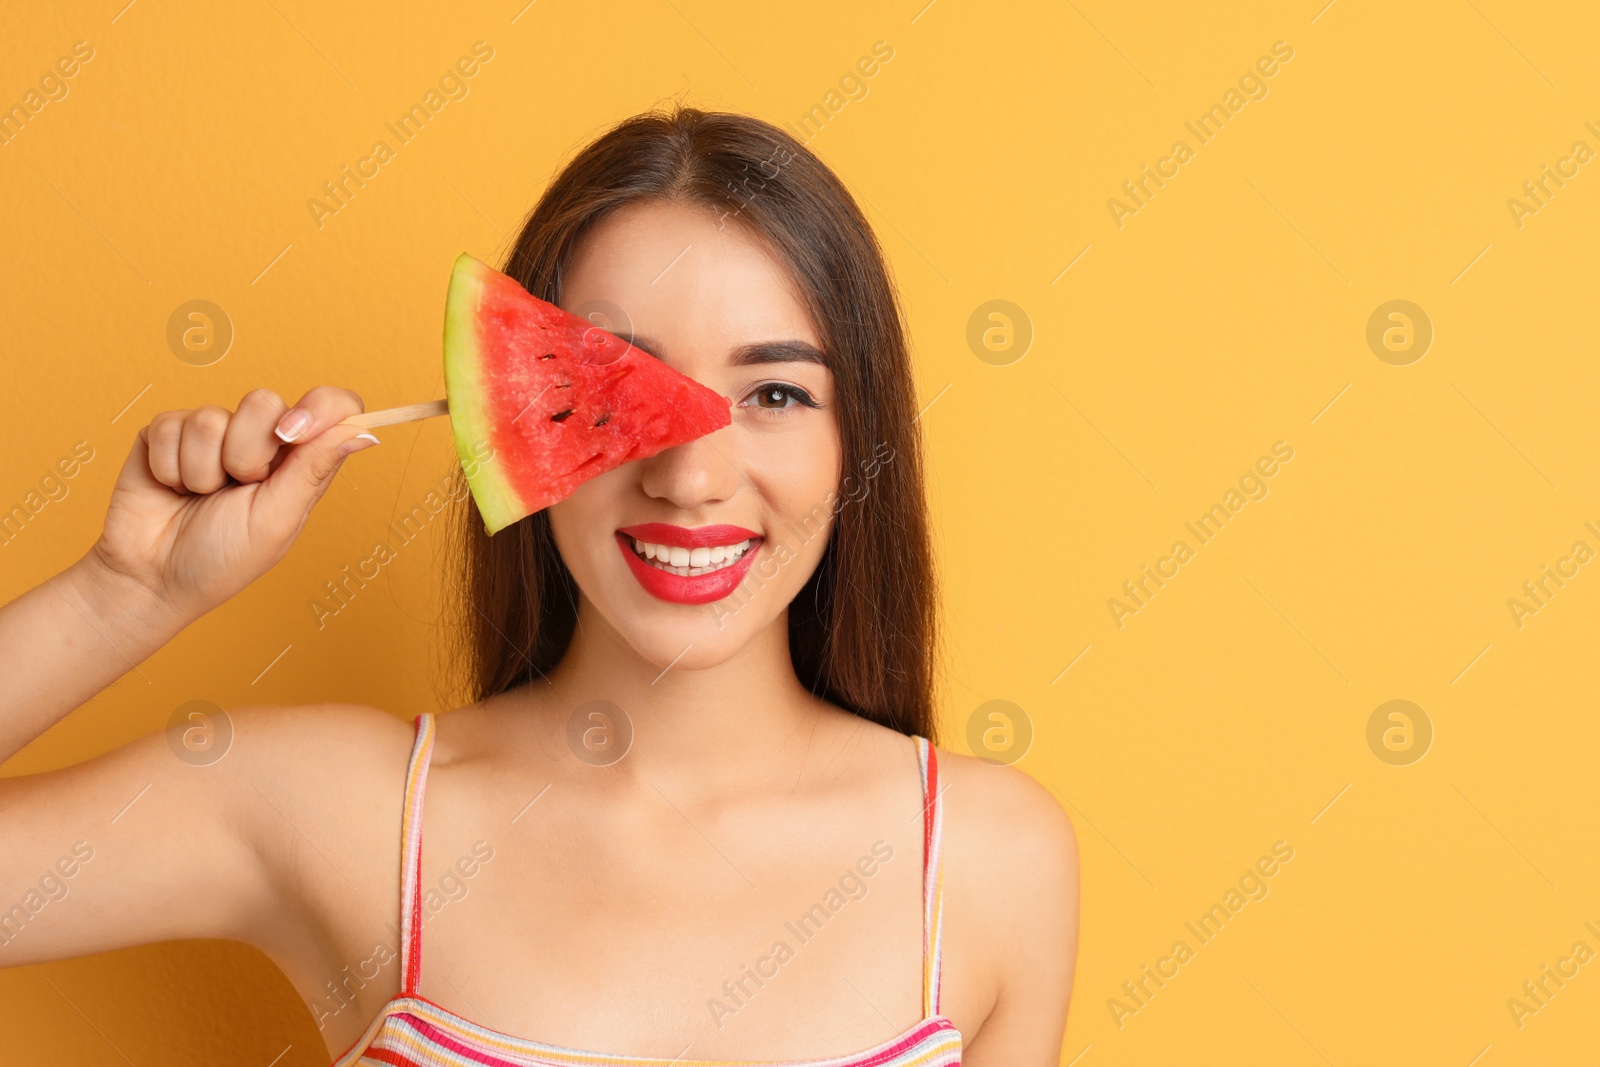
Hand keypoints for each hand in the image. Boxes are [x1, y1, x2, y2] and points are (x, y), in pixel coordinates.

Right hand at [87, 386, 377, 622]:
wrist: (151, 577)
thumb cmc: (221, 558)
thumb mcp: (277, 519)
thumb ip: (314, 469)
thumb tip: (366, 433)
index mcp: (299, 461)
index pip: (331, 407)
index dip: (319, 406)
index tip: (292, 433)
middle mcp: (260, 440)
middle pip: (263, 401)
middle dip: (245, 455)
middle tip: (236, 489)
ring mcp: (213, 433)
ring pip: (212, 417)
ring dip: (203, 469)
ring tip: (200, 496)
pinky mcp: (167, 432)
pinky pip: (171, 425)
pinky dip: (170, 467)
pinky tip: (172, 488)